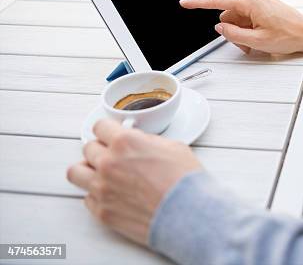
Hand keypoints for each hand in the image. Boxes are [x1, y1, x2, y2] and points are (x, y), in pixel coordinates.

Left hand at [67, 119, 201, 244]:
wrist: (187, 214)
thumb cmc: (185, 181)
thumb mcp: (174, 147)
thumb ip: (148, 141)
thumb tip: (140, 142)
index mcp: (125, 142)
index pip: (100, 126)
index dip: (108, 130)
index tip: (111, 134)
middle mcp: (108, 163)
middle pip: (88, 148)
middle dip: (102, 150)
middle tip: (115, 156)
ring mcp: (102, 188)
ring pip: (76, 172)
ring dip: (88, 170)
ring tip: (102, 174)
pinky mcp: (102, 212)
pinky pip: (87, 198)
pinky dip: (97, 195)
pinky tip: (113, 195)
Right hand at [180, 0, 302, 53]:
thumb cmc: (289, 35)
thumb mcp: (257, 41)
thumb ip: (233, 34)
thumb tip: (220, 28)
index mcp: (249, 1)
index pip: (217, 1)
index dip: (198, 3)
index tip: (185, 3)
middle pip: (228, 15)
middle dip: (232, 31)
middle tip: (246, 45)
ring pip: (236, 18)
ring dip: (241, 32)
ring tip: (255, 43)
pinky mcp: (262, 4)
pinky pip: (246, 17)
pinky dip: (248, 28)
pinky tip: (258, 37)